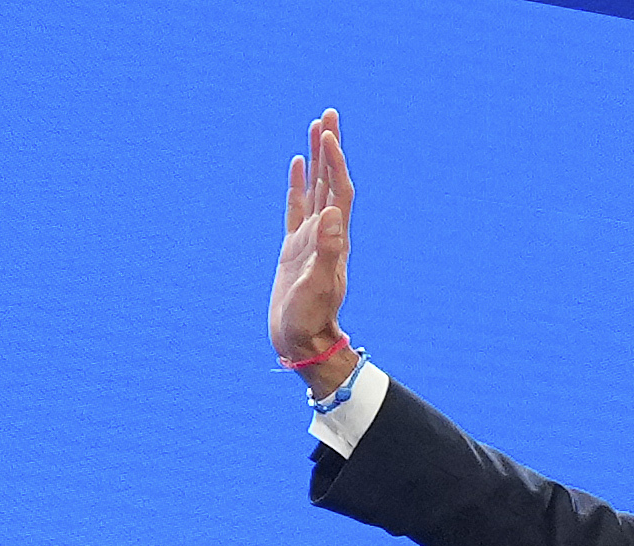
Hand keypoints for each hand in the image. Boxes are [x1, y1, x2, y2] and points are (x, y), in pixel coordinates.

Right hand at [271, 109, 357, 391]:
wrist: (301, 342)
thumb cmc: (309, 320)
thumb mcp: (317, 285)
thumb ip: (325, 250)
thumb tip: (331, 214)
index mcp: (334, 240)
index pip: (339, 191)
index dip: (336, 162)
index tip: (330, 133)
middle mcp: (326, 233)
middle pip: (331, 181)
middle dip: (330, 147)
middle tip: (329, 114)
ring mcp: (309, 238)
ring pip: (315, 188)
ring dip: (317, 158)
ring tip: (315, 127)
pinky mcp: (294, 247)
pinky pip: (296, 206)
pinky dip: (298, 183)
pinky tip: (297, 165)